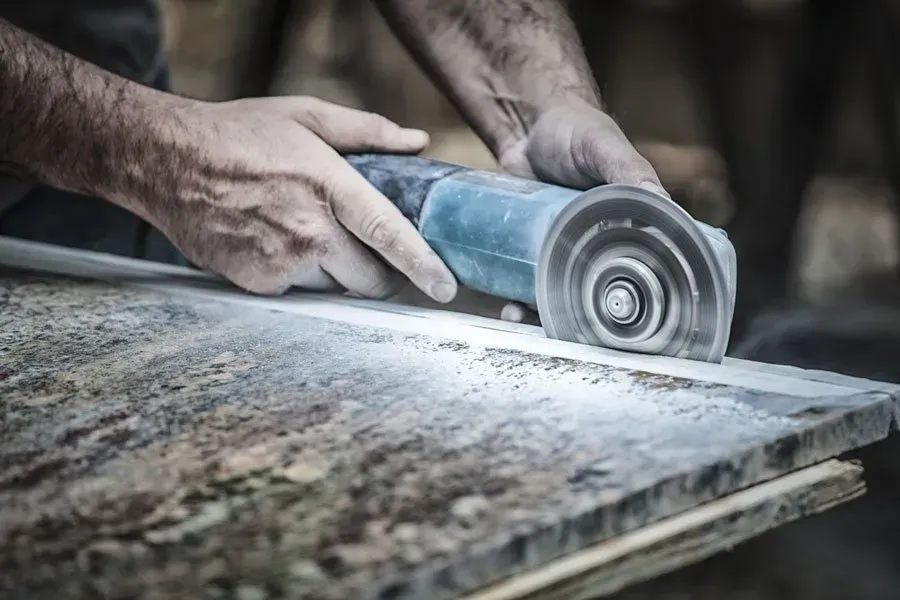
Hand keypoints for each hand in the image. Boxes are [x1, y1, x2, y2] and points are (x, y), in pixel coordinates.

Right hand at [147, 96, 457, 302]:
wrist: (166, 161)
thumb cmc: (239, 134)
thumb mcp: (305, 116)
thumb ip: (367, 131)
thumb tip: (416, 142)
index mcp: (327, 185)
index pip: (388, 234)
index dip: (422, 265)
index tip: (446, 288)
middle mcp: (308, 231)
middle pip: (370, 280)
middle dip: (382, 276)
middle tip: (376, 257)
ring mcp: (281, 262)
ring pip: (335, 288)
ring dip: (336, 272)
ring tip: (308, 234)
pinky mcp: (257, 283)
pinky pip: (298, 291)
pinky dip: (300, 275)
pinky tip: (278, 243)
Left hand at [494, 98, 664, 324]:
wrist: (525, 126)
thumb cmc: (574, 129)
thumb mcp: (603, 146)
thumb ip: (627, 170)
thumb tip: (660, 202)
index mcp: (632, 223)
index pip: (647, 266)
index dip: (645, 297)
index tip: (638, 326)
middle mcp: (603, 243)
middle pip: (602, 291)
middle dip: (593, 319)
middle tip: (578, 334)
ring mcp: (567, 250)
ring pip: (565, 294)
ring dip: (551, 316)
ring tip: (532, 322)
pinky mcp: (536, 251)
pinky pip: (532, 284)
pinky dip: (522, 303)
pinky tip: (511, 312)